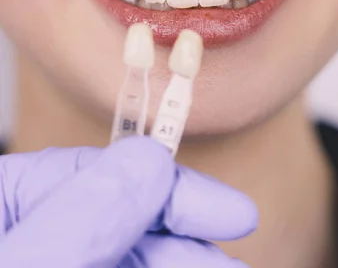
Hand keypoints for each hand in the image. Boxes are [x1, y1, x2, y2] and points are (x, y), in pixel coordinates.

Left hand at [0, 136, 257, 266]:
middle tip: (235, 257)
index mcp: (7, 206)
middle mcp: (35, 235)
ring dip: (186, 263)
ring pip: (134, 256)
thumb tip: (150, 159)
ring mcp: (55, 264)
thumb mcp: (27, 265)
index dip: (172, 188)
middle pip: (125, 221)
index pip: (99, 175)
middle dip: (187, 237)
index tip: (228, 210)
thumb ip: (82, 216)